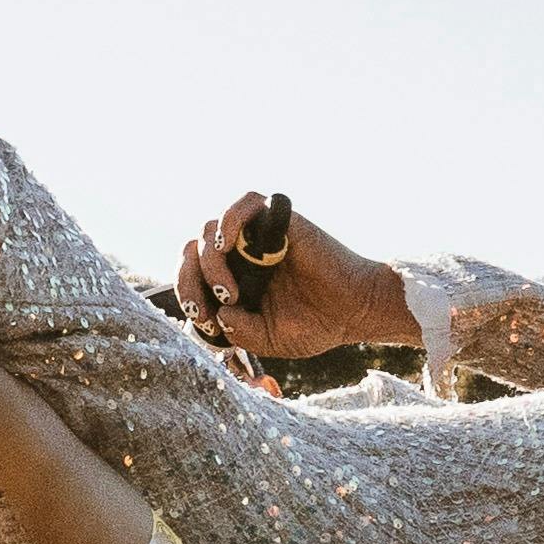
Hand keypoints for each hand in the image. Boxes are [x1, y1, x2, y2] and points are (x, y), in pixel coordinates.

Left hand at [174, 190, 415, 371]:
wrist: (356, 310)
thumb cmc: (317, 325)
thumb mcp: (268, 339)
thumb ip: (240, 330)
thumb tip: (219, 315)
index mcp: (233, 279)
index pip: (191, 274)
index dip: (187, 294)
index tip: (203, 319)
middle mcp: (241, 254)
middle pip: (193, 249)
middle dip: (188, 278)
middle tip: (208, 306)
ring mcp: (258, 236)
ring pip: (211, 229)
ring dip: (209, 262)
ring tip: (229, 291)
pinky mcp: (279, 221)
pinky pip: (245, 204)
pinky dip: (229, 220)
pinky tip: (228, 246)